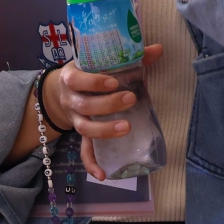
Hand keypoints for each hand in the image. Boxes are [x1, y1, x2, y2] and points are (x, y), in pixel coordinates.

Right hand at [44, 44, 163, 180]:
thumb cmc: (88, 72)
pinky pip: (82, 152)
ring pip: (84, 129)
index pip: (77, 80)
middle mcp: (70, 99)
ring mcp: (74, 119)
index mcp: (72, 78)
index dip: (93, 82)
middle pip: (84, 106)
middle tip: (130, 99)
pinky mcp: (79, 134)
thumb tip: (158, 49)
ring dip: (104, 130)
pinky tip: (102, 175)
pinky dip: (90, 164)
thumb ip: (129, 57)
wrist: (64, 88)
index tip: (114, 81)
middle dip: (107, 104)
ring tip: (126, 127)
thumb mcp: (100, 62)